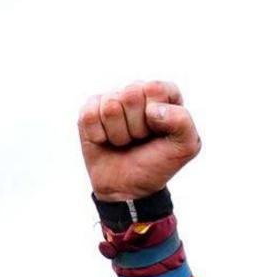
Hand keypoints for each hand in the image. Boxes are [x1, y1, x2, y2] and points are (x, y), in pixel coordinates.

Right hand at [79, 79, 198, 200]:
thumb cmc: (158, 163)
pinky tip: (106, 141)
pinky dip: (99, 136)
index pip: (155, 88)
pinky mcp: (90, 111)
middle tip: (139, 139)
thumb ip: (183, 121)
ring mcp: (112, 100)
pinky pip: (90, 116)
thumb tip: (151, 110)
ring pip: (110, 107)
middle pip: (130, 94)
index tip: (157, 132)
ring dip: (119, 134)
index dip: (155, 116)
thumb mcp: (185, 147)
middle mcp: (137, 91)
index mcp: (163, 94)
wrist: (129, 188)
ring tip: (125, 142)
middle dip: (136, 127)